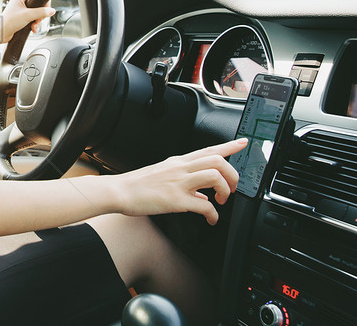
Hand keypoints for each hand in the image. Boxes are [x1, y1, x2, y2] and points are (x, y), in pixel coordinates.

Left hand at [0, 0, 54, 43]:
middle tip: (38, 20)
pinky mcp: (21, 17)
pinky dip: (33, 24)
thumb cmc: (9, 21)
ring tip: (34, 26)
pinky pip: (32, 19)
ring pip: (36, 13)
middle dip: (40, 15)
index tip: (46, 10)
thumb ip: (41, 12)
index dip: (43, 2)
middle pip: (38, 5)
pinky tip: (32, 28)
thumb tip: (51, 10)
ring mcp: (21, 10)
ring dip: (37, 21)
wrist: (1, 33)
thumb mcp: (28, 15)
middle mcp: (20, 2)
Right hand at [113, 139, 247, 224]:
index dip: (229, 146)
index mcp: (178, 162)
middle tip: (232, 187)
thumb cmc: (137, 185)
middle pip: (217, 160)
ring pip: (214, 176)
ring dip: (225, 189)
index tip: (243, 143)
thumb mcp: (163, 178)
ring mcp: (178, 183)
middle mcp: (180, 168)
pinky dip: (214, 215)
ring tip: (222, 201)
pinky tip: (212, 220)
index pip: (208, 149)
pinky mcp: (175, 199)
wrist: (119, 191)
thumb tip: (203, 197)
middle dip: (232, 174)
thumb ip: (186, 184)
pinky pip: (204, 206)